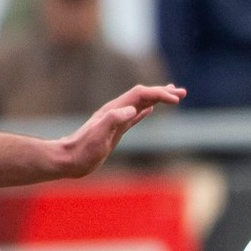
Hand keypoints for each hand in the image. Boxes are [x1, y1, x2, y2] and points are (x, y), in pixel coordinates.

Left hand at [54, 84, 186, 177]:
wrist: (68, 159)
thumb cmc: (83, 150)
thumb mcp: (98, 136)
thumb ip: (114, 120)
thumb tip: (134, 109)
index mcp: (114, 110)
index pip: (141, 95)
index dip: (159, 94)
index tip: (176, 100)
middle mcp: (116, 111)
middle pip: (142, 95)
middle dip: (162, 92)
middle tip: (182, 92)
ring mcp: (116, 120)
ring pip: (140, 104)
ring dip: (157, 99)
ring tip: (173, 96)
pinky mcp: (116, 130)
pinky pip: (134, 116)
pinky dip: (145, 110)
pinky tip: (150, 110)